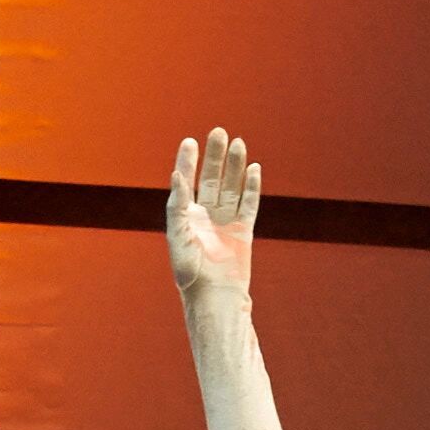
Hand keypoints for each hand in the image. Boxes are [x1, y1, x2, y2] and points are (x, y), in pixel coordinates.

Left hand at [165, 127, 260, 307]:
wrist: (214, 298)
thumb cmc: (189, 273)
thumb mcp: (178, 236)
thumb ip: (178, 205)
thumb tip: (176, 175)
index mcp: (185, 217)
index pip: (186, 182)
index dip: (188, 161)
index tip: (190, 141)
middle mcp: (205, 216)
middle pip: (211, 179)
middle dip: (215, 156)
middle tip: (219, 131)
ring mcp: (225, 222)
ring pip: (231, 187)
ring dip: (234, 166)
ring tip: (238, 142)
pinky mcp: (243, 231)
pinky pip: (248, 204)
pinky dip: (251, 187)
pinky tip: (253, 168)